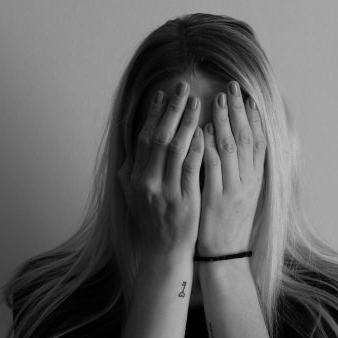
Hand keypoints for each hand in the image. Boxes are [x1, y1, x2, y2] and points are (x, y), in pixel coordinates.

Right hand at [116, 82, 204, 257]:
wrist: (163, 251)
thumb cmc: (152, 219)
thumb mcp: (133, 195)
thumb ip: (132, 170)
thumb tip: (132, 144)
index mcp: (132, 178)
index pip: (143, 138)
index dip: (153, 114)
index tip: (163, 93)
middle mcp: (145, 182)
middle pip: (158, 137)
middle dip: (171, 109)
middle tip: (183, 87)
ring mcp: (164, 191)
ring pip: (175, 148)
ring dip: (186, 122)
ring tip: (198, 102)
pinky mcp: (184, 200)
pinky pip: (190, 167)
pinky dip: (196, 147)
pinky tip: (205, 130)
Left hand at [197, 81, 265, 256]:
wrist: (225, 255)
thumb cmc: (230, 222)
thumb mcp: (244, 194)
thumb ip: (243, 169)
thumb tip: (238, 142)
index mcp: (256, 179)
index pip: (259, 140)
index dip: (254, 116)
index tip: (247, 95)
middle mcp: (249, 181)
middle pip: (246, 138)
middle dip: (238, 110)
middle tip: (232, 87)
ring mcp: (234, 189)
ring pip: (230, 148)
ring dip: (223, 121)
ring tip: (217, 99)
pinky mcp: (217, 199)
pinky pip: (213, 167)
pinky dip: (208, 146)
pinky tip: (202, 130)